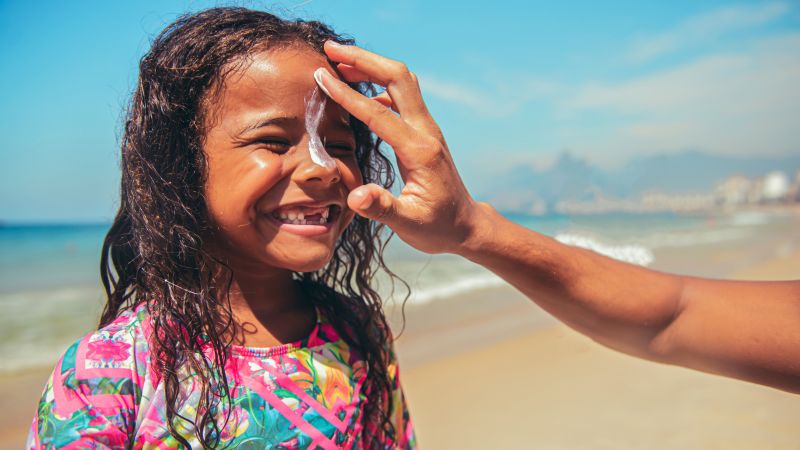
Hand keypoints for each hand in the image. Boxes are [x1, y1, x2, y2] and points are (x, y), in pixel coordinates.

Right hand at [315, 41, 487, 254]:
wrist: (465, 226)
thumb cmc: (437, 227)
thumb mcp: (409, 225)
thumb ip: (381, 208)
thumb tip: (355, 196)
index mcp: (419, 151)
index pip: (378, 112)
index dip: (347, 94)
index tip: (321, 77)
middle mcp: (426, 131)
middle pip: (398, 77)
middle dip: (364, 59)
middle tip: (330, 49)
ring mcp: (427, 128)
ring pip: (402, 81)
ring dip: (372, 66)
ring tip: (338, 63)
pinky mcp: (424, 131)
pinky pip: (402, 95)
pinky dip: (379, 83)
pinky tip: (359, 91)